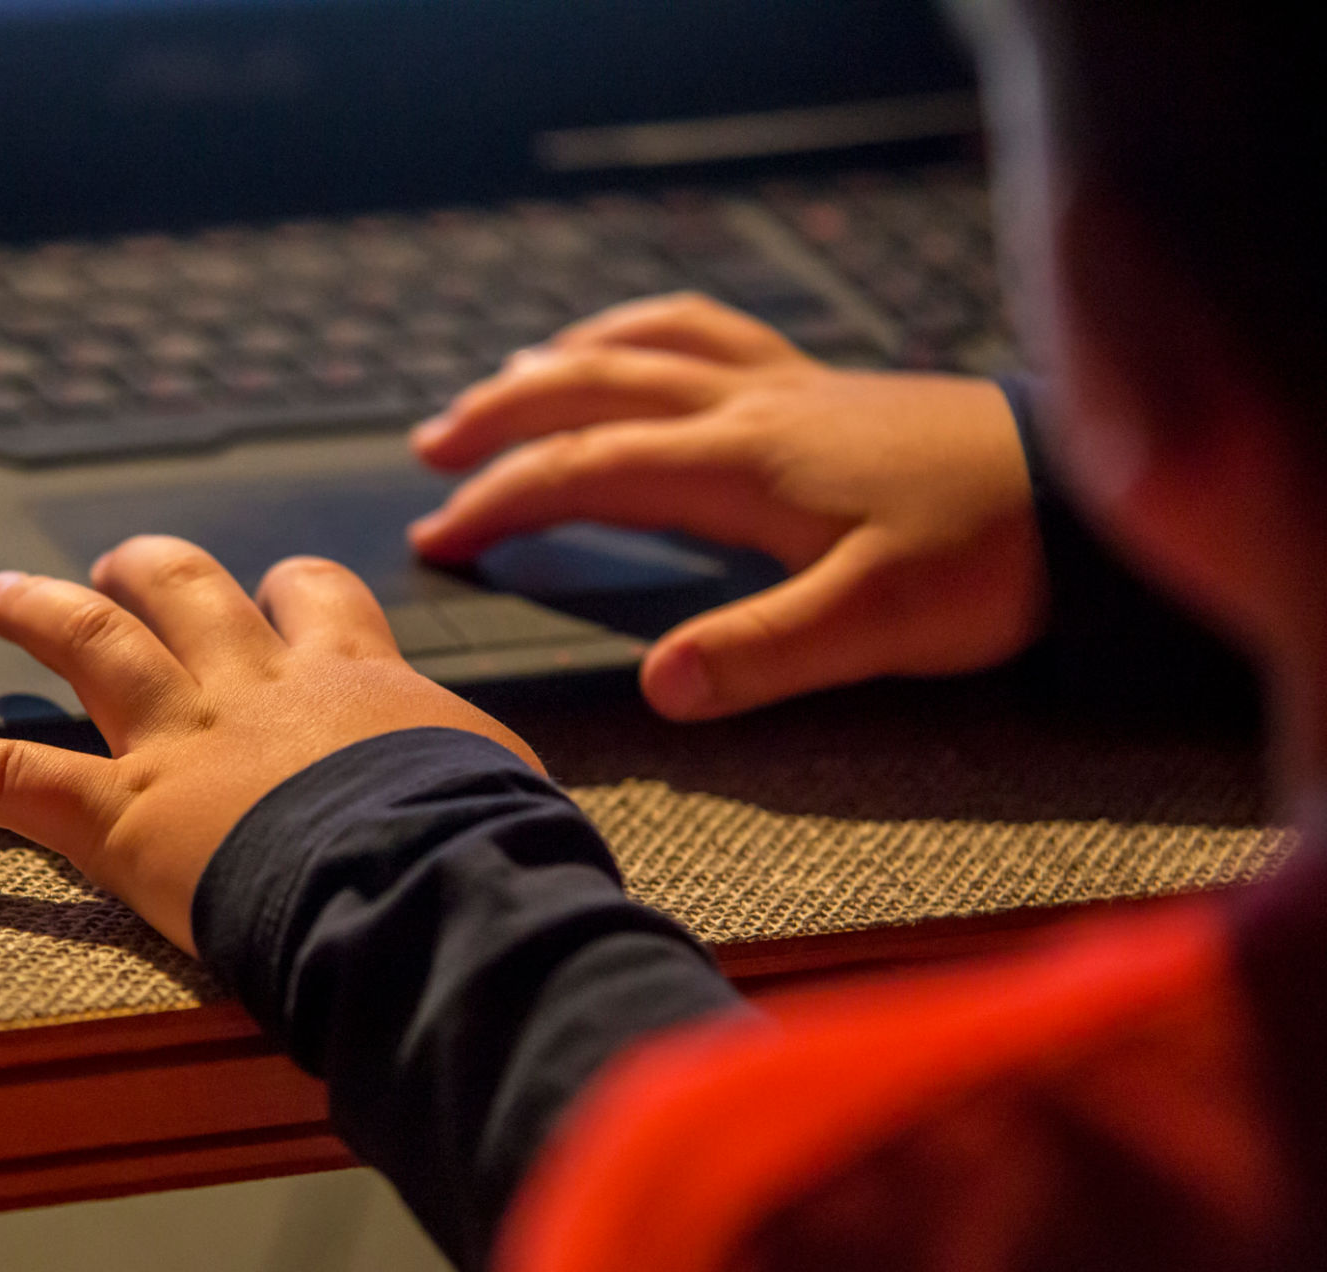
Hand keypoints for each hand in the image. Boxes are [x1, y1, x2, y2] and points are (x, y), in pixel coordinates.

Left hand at [0, 538, 539, 953]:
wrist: (423, 876)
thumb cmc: (481, 843)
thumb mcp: (502, 791)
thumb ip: (478, 783)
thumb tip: (514, 817)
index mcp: (352, 678)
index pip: (315, 601)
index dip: (292, 591)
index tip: (284, 590)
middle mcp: (253, 687)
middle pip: (188, 591)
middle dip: (148, 570)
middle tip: (122, 564)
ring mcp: (178, 741)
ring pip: (93, 646)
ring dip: (40, 613)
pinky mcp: (120, 816)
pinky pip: (10, 779)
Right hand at [408, 293, 1044, 719]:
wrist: (1089, 499)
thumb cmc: (987, 561)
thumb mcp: (877, 624)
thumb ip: (762, 653)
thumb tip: (656, 686)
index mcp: (742, 465)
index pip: (584, 468)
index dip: (499, 501)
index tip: (436, 541)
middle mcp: (751, 408)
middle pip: (593, 385)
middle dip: (501, 418)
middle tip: (432, 451)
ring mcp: (788, 387)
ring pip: (648, 344)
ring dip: (564, 360)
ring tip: (506, 383)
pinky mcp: (825, 388)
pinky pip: (711, 334)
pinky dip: (647, 334)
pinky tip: (641, 355)